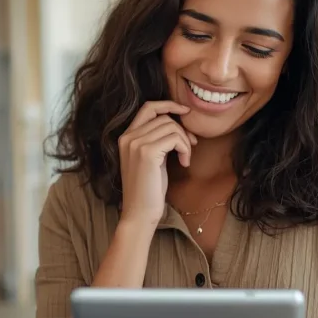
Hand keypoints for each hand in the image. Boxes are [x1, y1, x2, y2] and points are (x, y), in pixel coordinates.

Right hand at [118, 100, 196, 226]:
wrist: (140, 212)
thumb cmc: (148, 189)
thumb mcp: (151, 158)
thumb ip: (156, 138)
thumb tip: (178, 122)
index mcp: (126, 137)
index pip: (148, 107)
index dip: (168, 105)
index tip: (185, 111)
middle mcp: (128, 137)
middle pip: (165, 118)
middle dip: (182, 130)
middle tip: (191, 146)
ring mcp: (136, 144)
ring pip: (172, 126)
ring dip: (185, 141)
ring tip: (185, 158)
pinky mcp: (147, 152)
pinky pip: (175, 138)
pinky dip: (185, 149)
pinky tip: (183, 163)